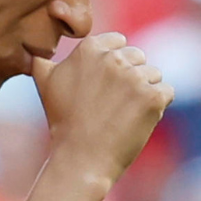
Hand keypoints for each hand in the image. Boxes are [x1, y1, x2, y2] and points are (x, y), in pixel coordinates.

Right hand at [31, 32, 172, 191]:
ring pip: (153, 74)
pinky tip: (136, 120)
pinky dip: (156, 107)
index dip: (115, 65)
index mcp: (89, 48)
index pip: (119, 42)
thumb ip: (42, 59)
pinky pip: (166, 92)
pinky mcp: (153, 97)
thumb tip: (34, 47)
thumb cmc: (63, 121)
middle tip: (111, 104)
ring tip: (122, 113)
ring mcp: (135, 77)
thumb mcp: (44, 83)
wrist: (80, 159)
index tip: (103, 86)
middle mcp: (113, 58)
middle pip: (138, 57)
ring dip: (143, 92)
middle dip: (130, 78)